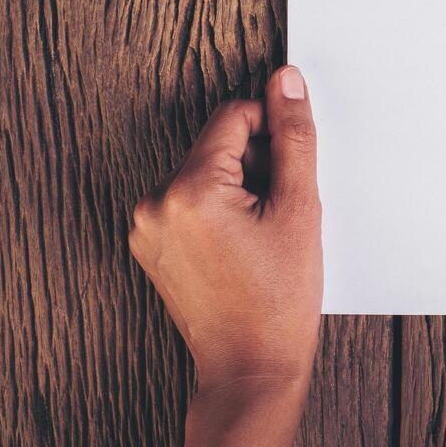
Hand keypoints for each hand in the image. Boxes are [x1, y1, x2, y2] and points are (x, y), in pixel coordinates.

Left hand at [129, 66, 321, 446]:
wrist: (250, 364)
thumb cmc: (277, 299)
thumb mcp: (299, 208)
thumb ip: (292, 136)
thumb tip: (285, 81)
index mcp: (189, 189)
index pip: (233, 115)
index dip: (271, 132)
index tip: (289, 171)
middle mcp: (155, 202)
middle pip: (217, 144)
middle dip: (254, 164)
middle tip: (276, 212)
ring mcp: (146, 225)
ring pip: (205, 171)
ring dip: (238, 187)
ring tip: (259, 233)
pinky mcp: (149, 243)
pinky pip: (190, 200)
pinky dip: (218, 209)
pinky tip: (239, 244)